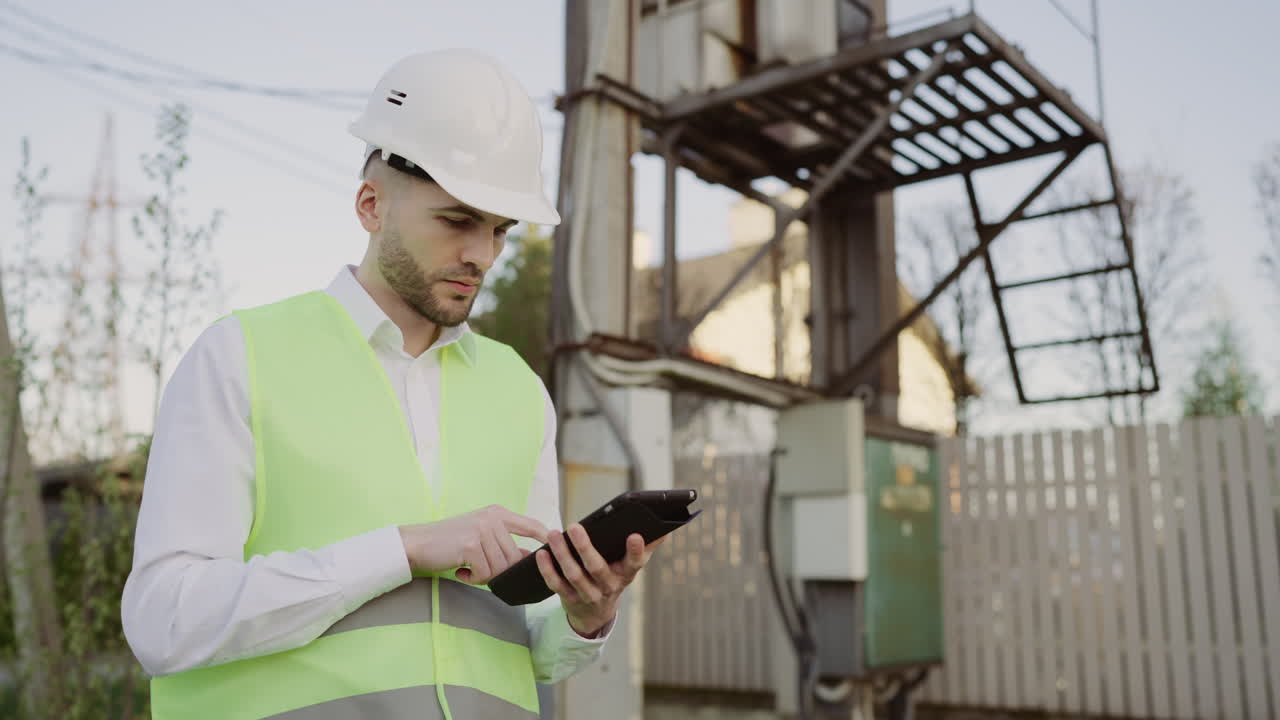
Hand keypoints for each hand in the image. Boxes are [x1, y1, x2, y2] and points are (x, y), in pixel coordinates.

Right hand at [399, 505, 548, 583]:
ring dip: (485, 575)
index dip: (544, 537)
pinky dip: (474, 578)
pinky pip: (485, 573)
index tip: (555, 544)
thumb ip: (503, 542)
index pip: (530, 524)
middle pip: (514, 556)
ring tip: (468, 569)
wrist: (417, 543)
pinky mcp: (472, 545)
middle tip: (479, 570)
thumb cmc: (449, 542)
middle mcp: (492, 518)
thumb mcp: (480, 535)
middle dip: (500, 571)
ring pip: (500, 567)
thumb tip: (529, 557)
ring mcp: (482, 530)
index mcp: (497, 513)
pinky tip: (461, 571)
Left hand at [535, 524, 665, 636]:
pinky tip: (542, 554)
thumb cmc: (614, 578)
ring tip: (554, 534)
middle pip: (596, 567)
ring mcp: (588, 595)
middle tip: (574, 526)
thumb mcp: (631, 566)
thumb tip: (664, 529)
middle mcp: (608, 586)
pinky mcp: (570, 600)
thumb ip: (646, 547)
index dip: (636, 550)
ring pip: (574, 575)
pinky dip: (547, 570)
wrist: (596, 613)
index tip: (635, 535)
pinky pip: (556, 585)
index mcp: (626, 574)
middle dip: (585, 547)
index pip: (634, 563)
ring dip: (562, 555)